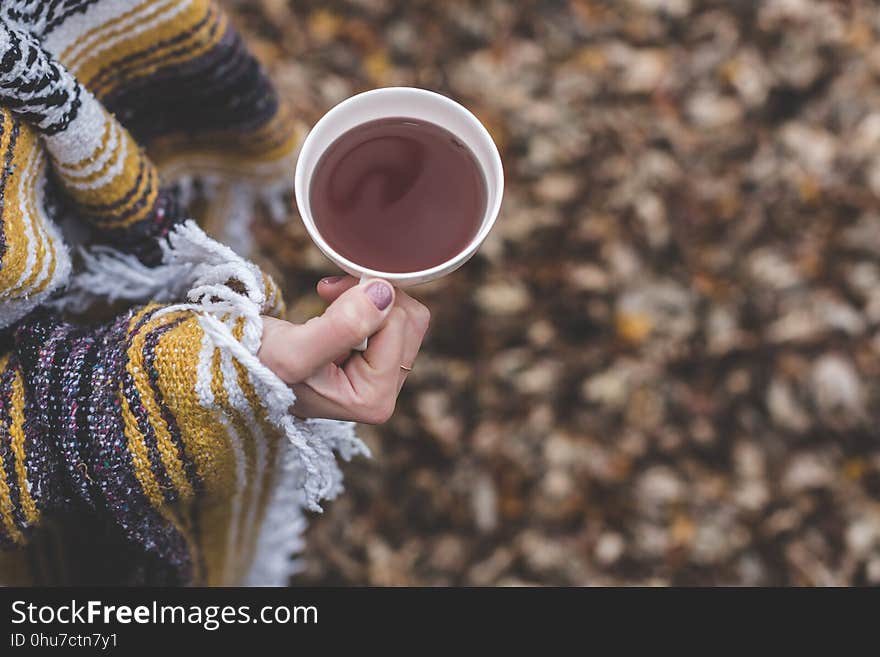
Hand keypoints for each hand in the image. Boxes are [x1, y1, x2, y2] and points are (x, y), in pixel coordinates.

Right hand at [258, 276, 429, 422]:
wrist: (233, 365)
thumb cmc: (256, 365)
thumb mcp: (293, 350)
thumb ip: (341, 326)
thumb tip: (385, 294)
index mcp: (373, 401)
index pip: (398, 326)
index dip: (366, 298)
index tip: (326, 293)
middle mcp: (383, 394)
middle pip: (410, 322)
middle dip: (371, 296)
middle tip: (329, 292)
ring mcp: (379, 379)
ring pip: (404, 316)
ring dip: (367, 296)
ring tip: (329, 299)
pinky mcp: (372, 362)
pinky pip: (391, 317)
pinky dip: (364, 300)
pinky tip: (333, 304)